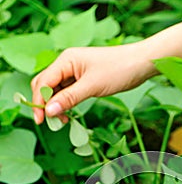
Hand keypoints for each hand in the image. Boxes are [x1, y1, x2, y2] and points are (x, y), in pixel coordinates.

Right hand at [31, 43, 156, 123]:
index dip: (39, 101)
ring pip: (56, 90)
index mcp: (66, 60)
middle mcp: (67, 64)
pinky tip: (69, 114)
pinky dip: (65, 104)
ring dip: (55, 106)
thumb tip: (49, 111)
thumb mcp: (92, 86)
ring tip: (63, 121)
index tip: (41, 121)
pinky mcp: (83, 80)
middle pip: (45, 85)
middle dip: (44, 104)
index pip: (43, 82)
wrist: (140, 63)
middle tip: (51, 123)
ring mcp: (75, 72)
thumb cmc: (118, 70)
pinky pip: (67, 92)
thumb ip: (69, 98)